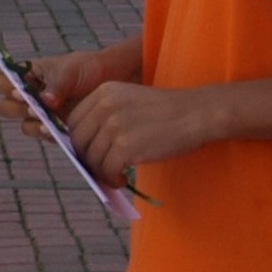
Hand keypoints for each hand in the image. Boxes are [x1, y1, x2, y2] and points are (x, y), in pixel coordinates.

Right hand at [0, 45, 141, 135]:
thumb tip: (45, 101)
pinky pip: (44, 135)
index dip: (6, 87)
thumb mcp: (70, 70)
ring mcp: (43, 114)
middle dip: (16, 108)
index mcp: (28, 76)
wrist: (113, 80)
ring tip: (45, 122)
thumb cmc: (87, 68)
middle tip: (32, 107)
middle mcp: (31, 96)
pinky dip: (47, 133)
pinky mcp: (56, 128)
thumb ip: (56, 84)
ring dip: (32, 124)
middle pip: (7, 107)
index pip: (4, 81)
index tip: (19, 90)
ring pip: (25, 125)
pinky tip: (53, 131)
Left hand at [62, 80, 216, 184]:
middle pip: (79, 140)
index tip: (90, 154)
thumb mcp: (130, 102)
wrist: (197, 114)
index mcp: (104, 91)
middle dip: (87, 159)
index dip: (79, 142)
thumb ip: (107, 116)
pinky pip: (107, 169)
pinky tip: (122, 180)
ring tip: (115, 176)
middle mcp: (105, 105)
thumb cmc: (167, 112)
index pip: (74, 121)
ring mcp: (115, 125)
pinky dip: (112, 178)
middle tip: (101, 169)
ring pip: (92, 158)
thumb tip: (85, 146)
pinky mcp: (126, 146)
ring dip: (101, 172)